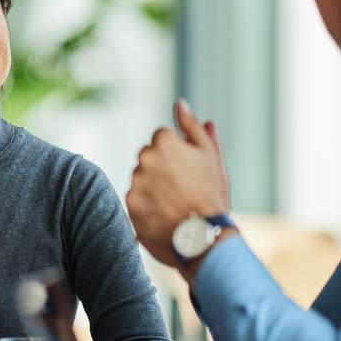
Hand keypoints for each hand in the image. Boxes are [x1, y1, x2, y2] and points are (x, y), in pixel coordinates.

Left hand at [126, 99, 231, 266]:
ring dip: (153, 186)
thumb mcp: (210, 156)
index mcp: (163, 142)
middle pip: (149, 157)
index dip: (177, 154)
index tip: (188, 170)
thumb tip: (180, 104)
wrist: (204, 236)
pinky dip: (147, 204)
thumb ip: (192, 127)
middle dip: (162, 168)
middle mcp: (144, 158)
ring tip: (174, 203)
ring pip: (141, 178)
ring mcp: (135, 182)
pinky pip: (136, 198)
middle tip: (182, 188)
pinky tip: (164, 213)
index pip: (162, 139)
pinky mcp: (129, 203)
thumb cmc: (211, 194)